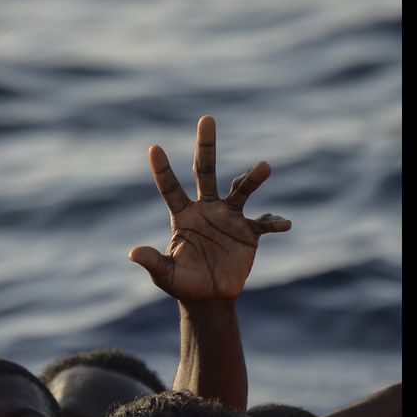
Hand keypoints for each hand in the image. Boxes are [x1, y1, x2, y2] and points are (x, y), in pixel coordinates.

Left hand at [130, 116, 290, 301]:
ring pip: (240, 189)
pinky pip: (263, 223)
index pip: (170, 188)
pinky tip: (284, 224)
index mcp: (183, 215)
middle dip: (206, 146)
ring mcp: (229, 217)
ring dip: (252, 179)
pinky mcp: (249, 232)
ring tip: (265, 167)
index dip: (162, 169)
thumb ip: (153, 262)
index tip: (154, 147)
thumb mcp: (165, 275)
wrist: (209, 297)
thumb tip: (133, 253)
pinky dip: (274, 222)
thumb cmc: (183, 283)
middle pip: (206, 171)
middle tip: (206, 119)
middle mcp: (206, 208)